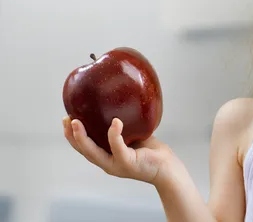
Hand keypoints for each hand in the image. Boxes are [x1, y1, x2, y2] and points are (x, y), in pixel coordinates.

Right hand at [63, 116, 177, 184]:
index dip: (71, 136)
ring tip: (77, 122)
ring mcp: (116, 164)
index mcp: (107, 157)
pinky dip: (114, 135)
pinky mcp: (128, 163)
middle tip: (67, 119)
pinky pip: (118, 148)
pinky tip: (115, 122)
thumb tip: (117, 104)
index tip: (66, 119)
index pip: (83, 148)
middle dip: (72, 135)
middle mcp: (108, 163)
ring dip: (83, 137)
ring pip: (93, 152)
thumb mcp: (133, 136)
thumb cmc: (151, 151)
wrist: (167, 167)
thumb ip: (123, 126)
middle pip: (83, 151)